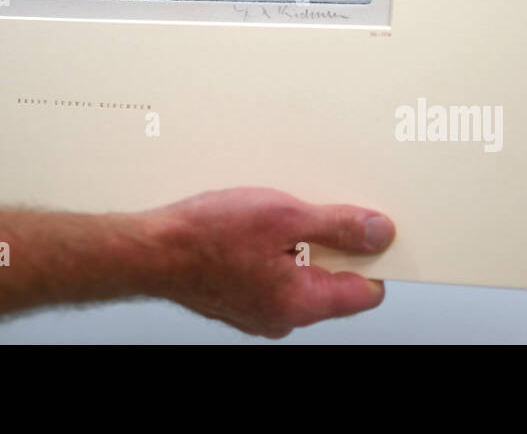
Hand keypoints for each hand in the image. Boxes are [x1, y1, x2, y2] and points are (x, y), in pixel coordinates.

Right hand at [147, 187, 393, 337]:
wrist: (148, 250)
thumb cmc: (204, 238)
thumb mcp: (283, 216)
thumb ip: (337, 226)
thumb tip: (378, 233)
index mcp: (302, 305)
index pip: (365, 292)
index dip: (372, 256)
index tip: (369, 228)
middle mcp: (283, 317)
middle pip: (332, 281)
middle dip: (329, 243)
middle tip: (309, 209)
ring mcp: (259, 310)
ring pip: (299, 274)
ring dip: (297, 243)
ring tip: (273, 213)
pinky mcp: (239, 297)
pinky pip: (273, 274)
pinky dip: (272, 250)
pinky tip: (252, 226)